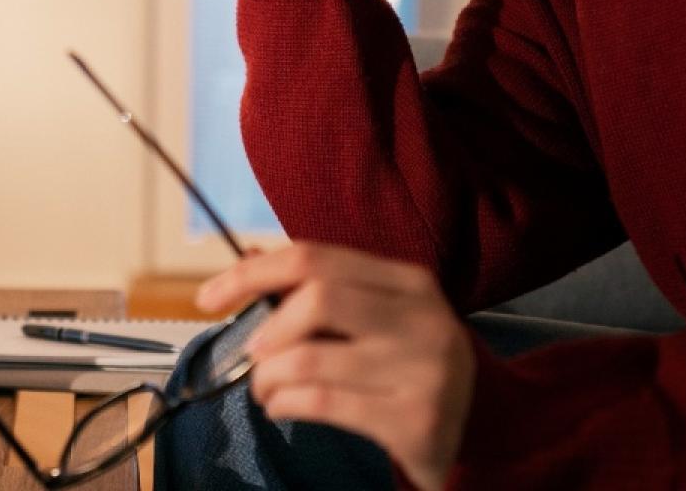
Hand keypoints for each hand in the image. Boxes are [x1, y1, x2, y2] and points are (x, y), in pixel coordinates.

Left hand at [196, 243, 473, 490]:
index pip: (315, 257)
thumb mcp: (377, 317)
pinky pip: (323, 402)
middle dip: (267, 328)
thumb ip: (322, 287)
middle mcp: (423, 318)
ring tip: (266, 389)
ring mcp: (425, 369)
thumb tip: (248, 258)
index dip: (252, 272)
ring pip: (310, 357)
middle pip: (317, 298)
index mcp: (409, 281)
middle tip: (252, 354)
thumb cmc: (407, 364)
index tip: (209, 296)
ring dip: (268, 378)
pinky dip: (285, 404)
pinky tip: (284, 408)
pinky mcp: (416, 419)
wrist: (477, 429)